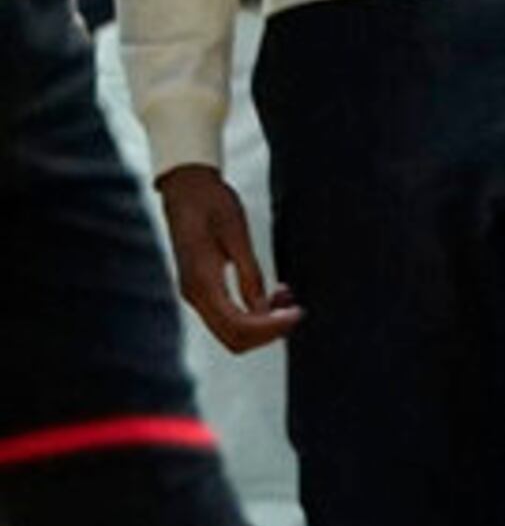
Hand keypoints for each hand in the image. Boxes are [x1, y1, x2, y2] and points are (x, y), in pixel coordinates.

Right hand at [158, 166, 301, 350]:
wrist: (185, 188)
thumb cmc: (211, 203)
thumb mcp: (238, 233)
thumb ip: (250, 272)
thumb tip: (264, 307)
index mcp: (202, 281)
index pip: (237, 325)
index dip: (270, 328)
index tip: (297, 313)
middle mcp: (194, 295)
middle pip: (232, 338)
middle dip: (269, 332)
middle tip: (298, 312)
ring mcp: (195, 294)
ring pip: (230, 331)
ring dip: (262, 324)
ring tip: (289, 300)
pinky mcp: (201, 289)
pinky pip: (227, 315)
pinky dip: (253, 314)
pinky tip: (275, 296)